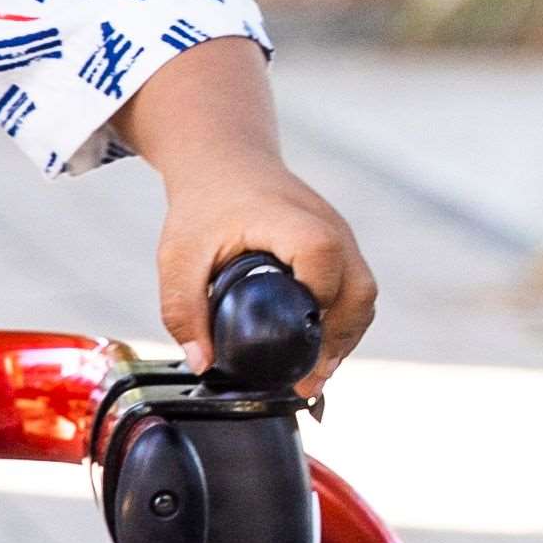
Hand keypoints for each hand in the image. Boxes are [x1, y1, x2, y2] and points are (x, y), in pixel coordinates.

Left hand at [156, 164, 379, 377]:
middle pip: (359, 291)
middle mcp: (330, 227)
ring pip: (364, 295)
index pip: (324, 268)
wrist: (226, 162)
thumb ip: (182, 309)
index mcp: (295, 224)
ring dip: (344, 337)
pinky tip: (318, 349)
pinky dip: (343, 322)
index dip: (315, 311)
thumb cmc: (205, 205)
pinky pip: (355, 289)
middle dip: (339, 341)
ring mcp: (341, 235)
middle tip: (308, 379)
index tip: (293, 347)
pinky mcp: (341, 245)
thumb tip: (201, 363)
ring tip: (313, 374)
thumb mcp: (179, 256)